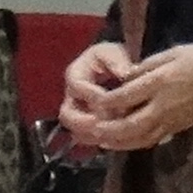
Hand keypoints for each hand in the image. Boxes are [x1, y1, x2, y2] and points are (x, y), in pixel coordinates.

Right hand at [49, 37, 143, 156]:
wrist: (112, 66)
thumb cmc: (111, 58)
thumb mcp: (113, 53)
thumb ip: (117, 62)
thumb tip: (126, 75)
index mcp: (74, 74)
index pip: (77, 87)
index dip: (94, 95)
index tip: (115, 99)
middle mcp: (71, 96)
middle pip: (66, 115)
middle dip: (84, 122)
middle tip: (105, 124)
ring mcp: (77, 112)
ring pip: (74, 130)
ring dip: (91, 134)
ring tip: (111, 135)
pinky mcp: (85, 124)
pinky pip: (86, 138)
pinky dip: (98, 140)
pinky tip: (115, 139)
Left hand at [68, 43, 192, 154]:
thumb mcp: (174, 53)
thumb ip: (147, 66)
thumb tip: (125, 77)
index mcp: (161, 82)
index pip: (125, 97)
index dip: (104, 102)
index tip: (89, 102)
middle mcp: (164, 105)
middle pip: (128, 125)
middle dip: (105, 129)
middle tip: (86, 129)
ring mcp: (172, 120)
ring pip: (139, 138)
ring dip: (115, 141)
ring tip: (96, 140)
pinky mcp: (178, 127)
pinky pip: (151, 139)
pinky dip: (132, 143)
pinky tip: (120, 143)